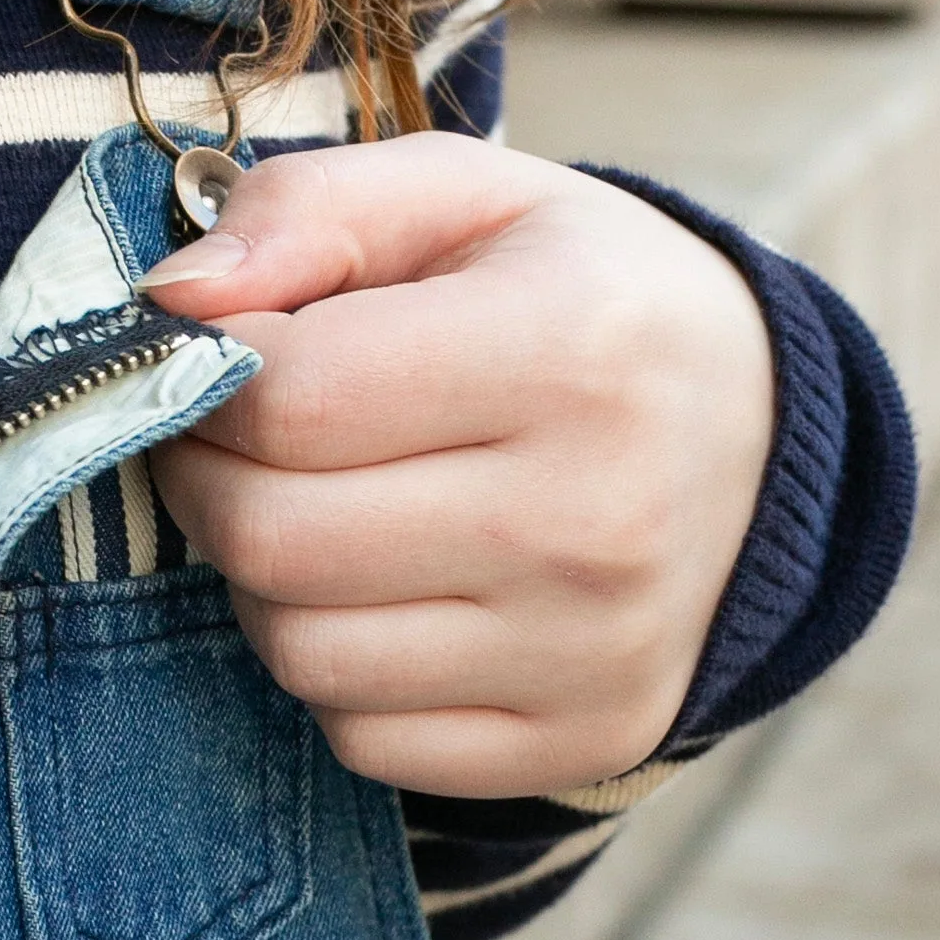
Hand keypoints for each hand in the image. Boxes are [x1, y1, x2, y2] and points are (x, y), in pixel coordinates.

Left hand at [142, 137, 775, 797]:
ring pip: (299, 653)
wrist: (766, 436)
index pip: (287, 399)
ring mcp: (592, 650)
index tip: (220, 358)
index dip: (206, 378)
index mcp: (571, 351)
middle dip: (206, 480)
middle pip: (273, 539)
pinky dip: (332, 670)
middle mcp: (595, 518)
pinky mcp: (582, 742)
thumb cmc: (581, 298)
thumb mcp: (466, 197)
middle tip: (227, 439)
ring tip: (310, 509)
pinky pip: (361, 739)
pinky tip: (379, 594)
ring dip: (261, 582)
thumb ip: (307, 211)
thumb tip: (173, 304)